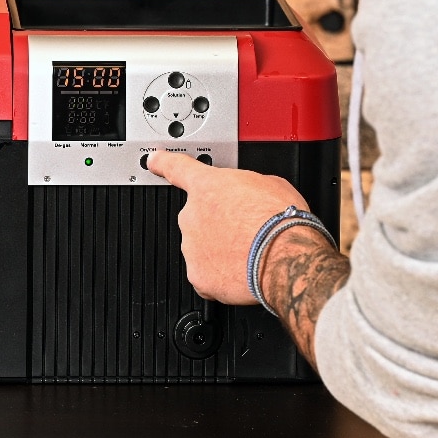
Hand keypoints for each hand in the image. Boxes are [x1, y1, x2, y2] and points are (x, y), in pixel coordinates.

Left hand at [146, 151, 310, 305]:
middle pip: (198, 217)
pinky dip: (221, 276)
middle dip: (219, 224)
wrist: (285, 257)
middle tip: (246, 231)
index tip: (153, 161)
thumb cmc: (281, 220)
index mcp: (208, 186)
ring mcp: (191, 246)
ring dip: (221, 250)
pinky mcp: (197, 275)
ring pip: (201, 247)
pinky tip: (241, 272)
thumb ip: (246, 186)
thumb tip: (250, 195)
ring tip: (249, 252)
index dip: (162, 163)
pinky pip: (206, 275)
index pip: (176, 168)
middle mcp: (191, 214)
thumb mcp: (270, 184)